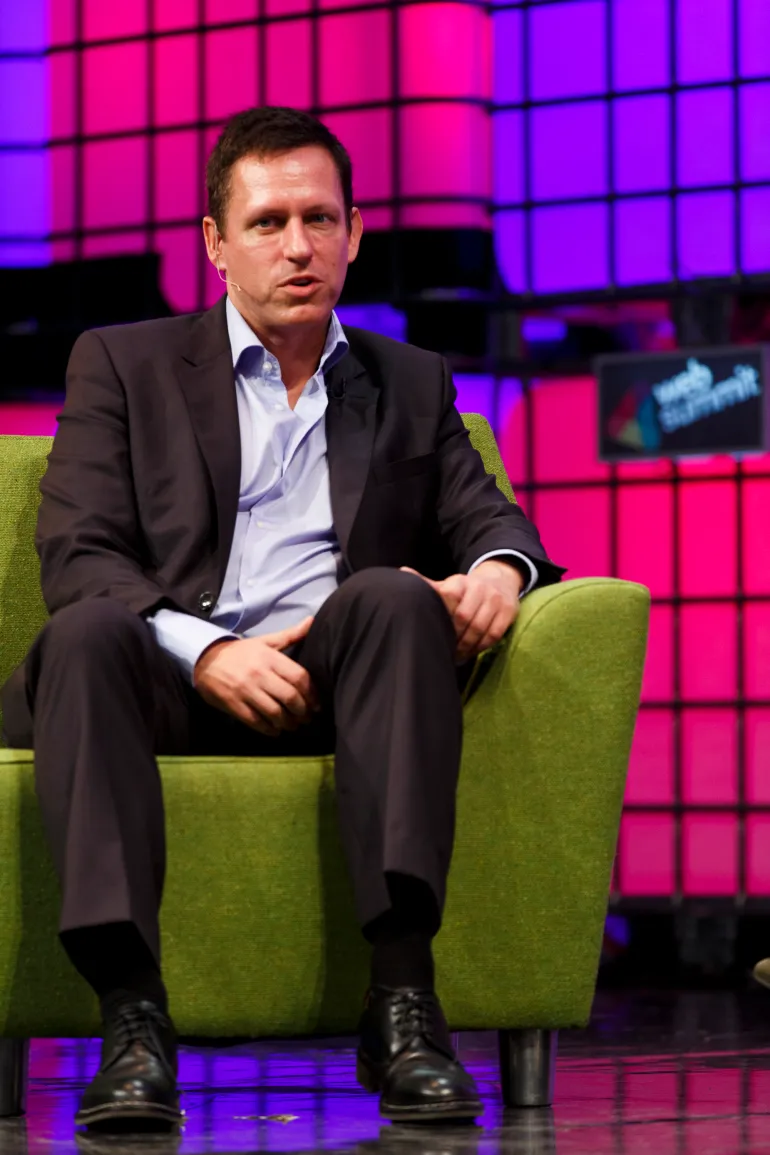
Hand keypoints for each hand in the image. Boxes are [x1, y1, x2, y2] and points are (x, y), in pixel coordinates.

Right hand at [193, 617, 319, 737]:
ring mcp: (246, 690)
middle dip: (302, 712)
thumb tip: (312, 621)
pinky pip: (256, 722)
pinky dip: (269, 730)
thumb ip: (290, 635)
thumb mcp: (265, 641)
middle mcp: (260, 674)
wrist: (205, 659)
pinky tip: (275, 730)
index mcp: (270, 657)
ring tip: (293, 725)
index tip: (316, 704)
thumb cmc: (241, 652)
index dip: (312, 694)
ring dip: (288, 723)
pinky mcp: (234, 704)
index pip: (299, 677)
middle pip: (290, 697)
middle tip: (306, 718)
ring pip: (275, 713)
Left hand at [401, 560, 522, 662]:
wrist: (500, 581)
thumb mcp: (448, 585)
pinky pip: (494, 634)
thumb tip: (402, 573)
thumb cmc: (466, 589)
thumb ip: (427, 585)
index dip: (442, 618)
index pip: (448, 598)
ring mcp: (495, 599)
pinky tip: (472, 651)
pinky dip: (482, 646)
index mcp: (460, 582)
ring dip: (467, 646)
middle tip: (446, 650)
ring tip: (457, 655)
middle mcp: (479, 588)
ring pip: (479, 628)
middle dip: (454, 637)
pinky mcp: (508, 611)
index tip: (434, 631)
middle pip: (464, 617)